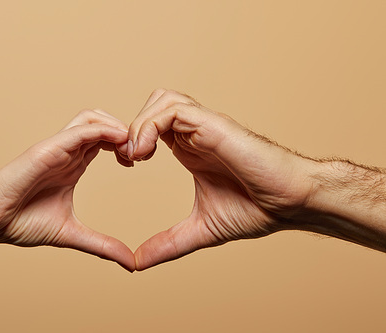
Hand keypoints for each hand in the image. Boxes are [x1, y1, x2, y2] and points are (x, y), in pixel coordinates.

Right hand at [0, 110, 135, 270]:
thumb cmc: (20, 223)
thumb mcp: (72, 234)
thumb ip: (102, 245)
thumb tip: (130, 263)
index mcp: (73, 164)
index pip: (105, 141)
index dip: (126, 145)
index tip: (138, 163)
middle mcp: (67, 152)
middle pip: (103, 122)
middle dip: (126, 133)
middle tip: (140, 154)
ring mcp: (58, 148)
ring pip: (92, 118)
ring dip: (116, 127)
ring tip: (130, 149)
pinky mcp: (48, 148)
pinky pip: (80, 130)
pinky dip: (103, 130)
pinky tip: (119, 141)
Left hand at [126, 89, 316, 269]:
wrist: (291, 203)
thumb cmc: (256, 209)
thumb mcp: (200, 228)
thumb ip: (168, 243)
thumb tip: (138, 263)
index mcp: (190, 148)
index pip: (152, 125)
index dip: (132, 138)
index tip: (125, 165)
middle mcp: (196, 132)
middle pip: (153, 105)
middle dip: (131, 127)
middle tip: (126, 158)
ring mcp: (205, 126)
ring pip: (161, 100)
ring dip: (140, 124)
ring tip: (135, 156)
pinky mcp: (214, 125)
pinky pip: (173, 110)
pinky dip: (150, 126)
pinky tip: (146, 153)